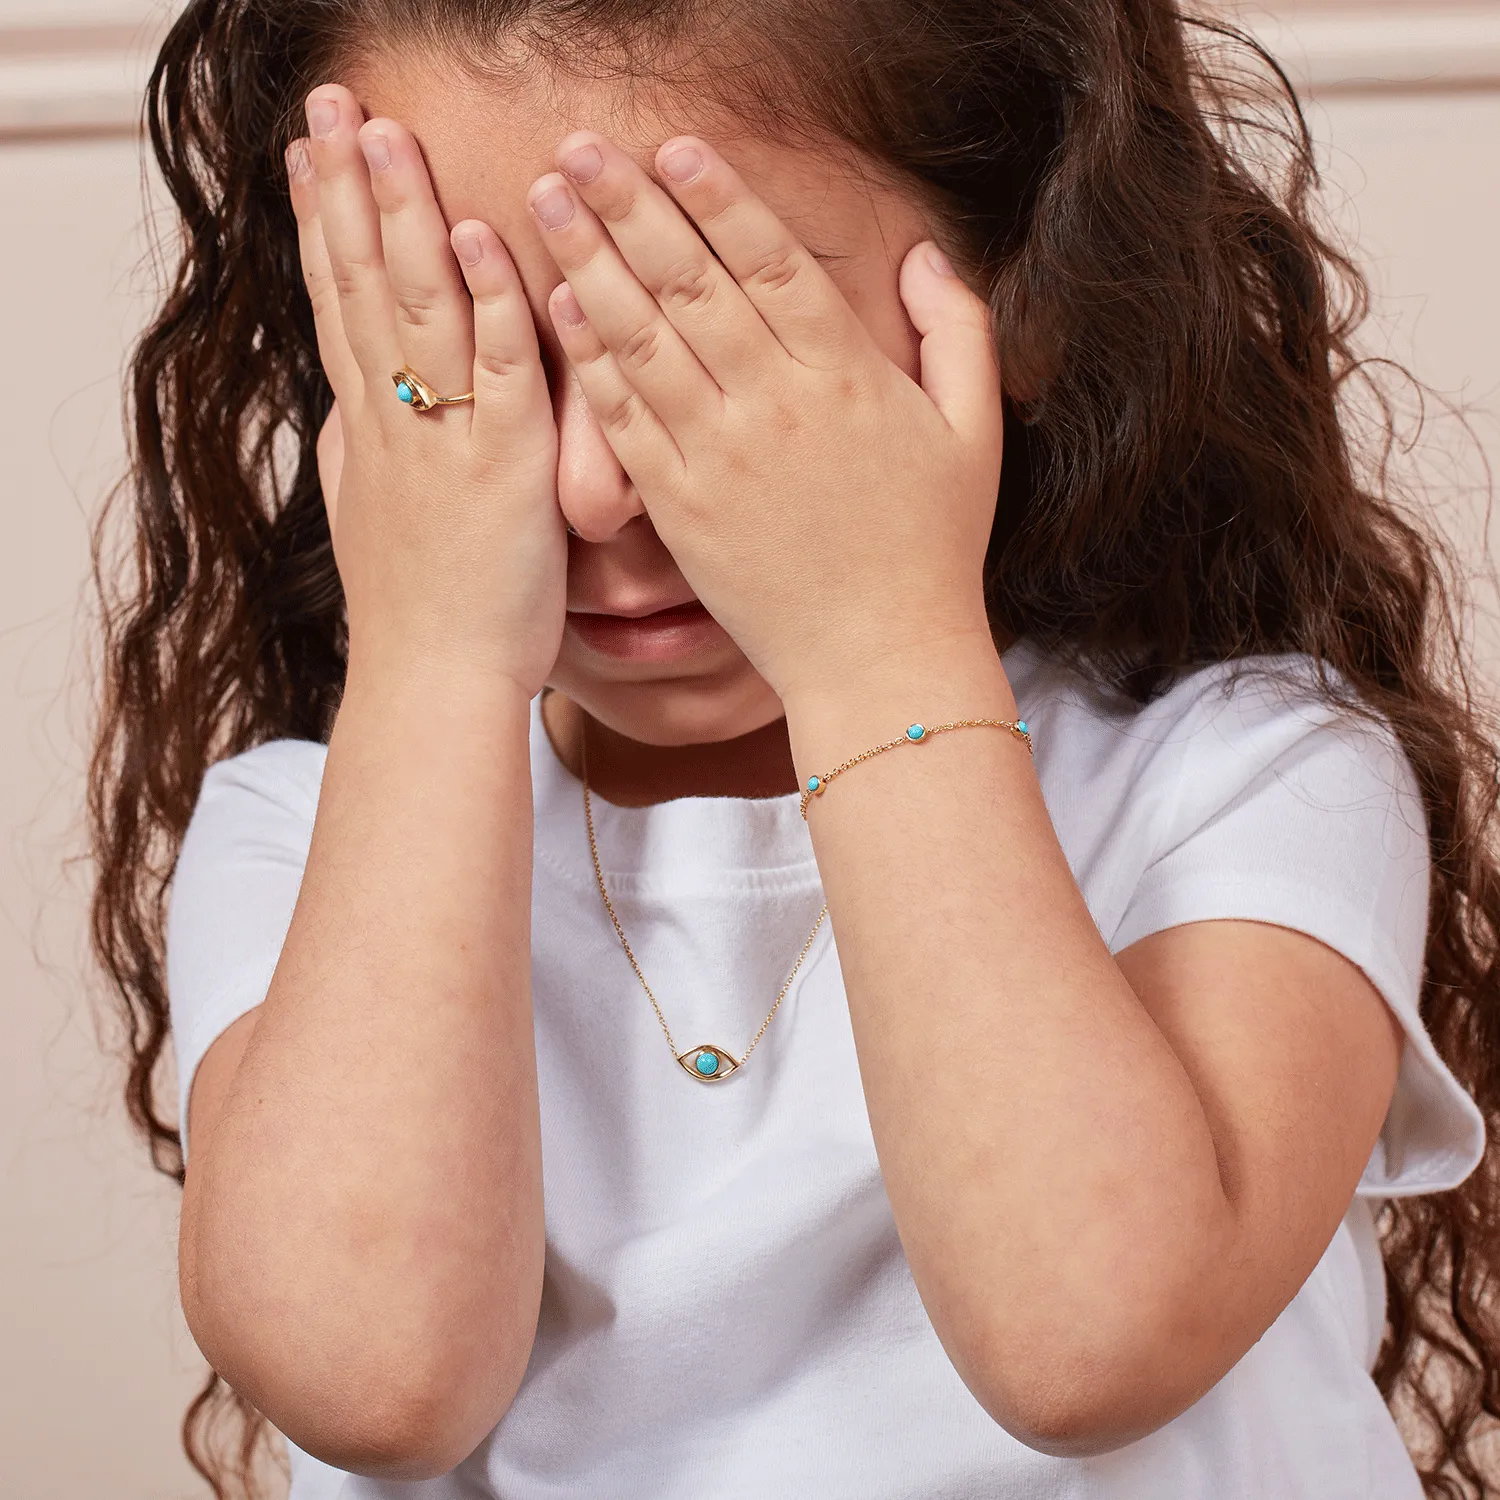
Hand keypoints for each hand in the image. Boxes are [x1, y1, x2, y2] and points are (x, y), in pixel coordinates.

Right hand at [291, 85, 566, 694]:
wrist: (433, 685)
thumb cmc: (418, 613)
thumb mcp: (369, 518)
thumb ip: (360, 452)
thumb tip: (344, 409)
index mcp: (371, 430)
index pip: (339, 305)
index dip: (321, 226)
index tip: (307, 155)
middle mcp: (395, 421)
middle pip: (363, 286)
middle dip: (347, 191)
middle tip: (332, 106)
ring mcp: (445, 440)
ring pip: (418, 310)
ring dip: (403, 218)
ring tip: (386, 135)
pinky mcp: (504, 467)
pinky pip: (495, 371)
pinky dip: (486, 302)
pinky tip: (476, 234)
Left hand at [528, 133, 1003, 704]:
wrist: (879, 659)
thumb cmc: (933, 548)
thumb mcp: (974, 434)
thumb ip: (959, 333)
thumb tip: (923, 254)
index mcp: (848, 376)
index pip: (774, 263)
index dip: (720, 198)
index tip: (674, 146)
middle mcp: (777, 406)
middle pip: (692, 284)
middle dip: (630, 207)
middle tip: (579, 147)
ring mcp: (722, 458)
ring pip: (645, 340)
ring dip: (589, 263)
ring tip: (547, 201)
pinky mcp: (682, 510)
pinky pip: (626, 423)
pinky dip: (589, 362)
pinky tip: (557, 307)